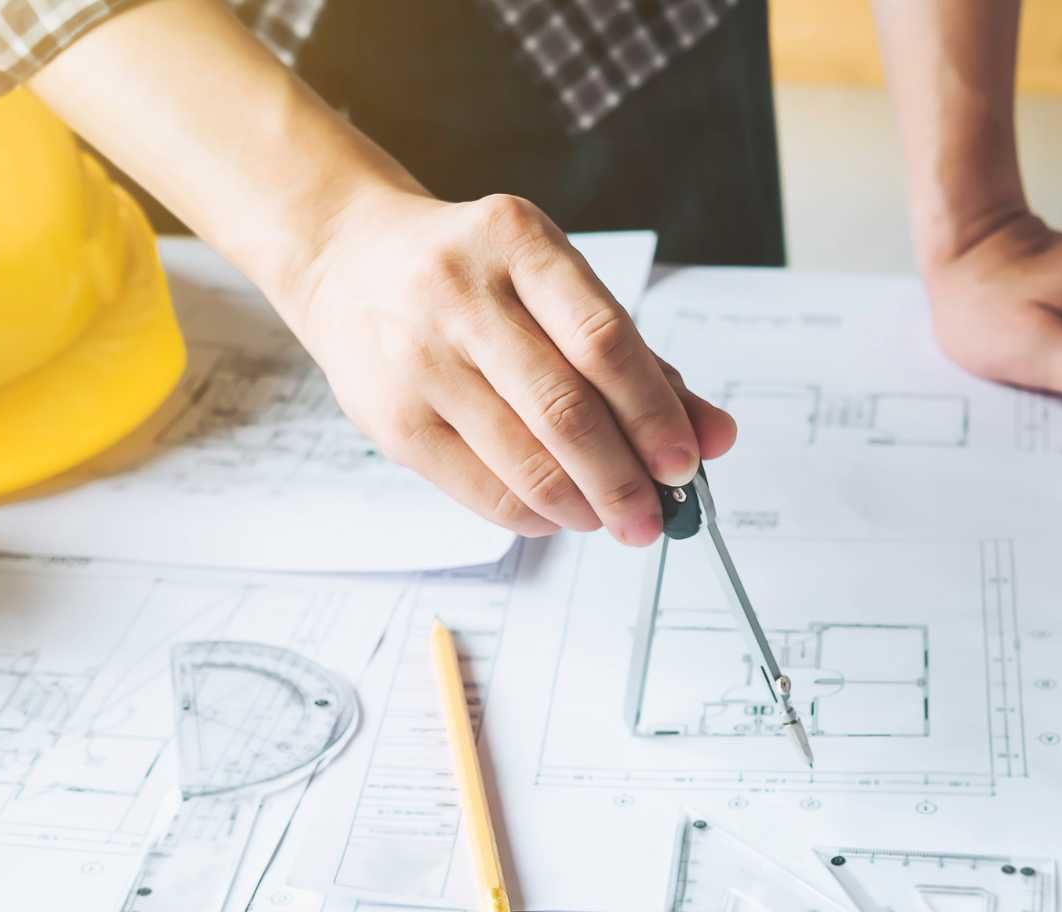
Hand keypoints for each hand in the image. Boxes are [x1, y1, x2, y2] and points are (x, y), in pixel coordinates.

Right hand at [283, 187, 736, 543]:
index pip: (603, 339)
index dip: (653, 412)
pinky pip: (480, 488)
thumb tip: (714, 436)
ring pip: (523, 458)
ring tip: (614, 519)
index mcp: (518, 243)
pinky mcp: (390, 419)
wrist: (348, 261)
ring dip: (584, 505)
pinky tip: (560, 513)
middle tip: (656, 517)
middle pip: (564, 408)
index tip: (686, 462)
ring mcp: (418, 358)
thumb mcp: (555, 287)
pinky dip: (533, 514)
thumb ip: (639, 360)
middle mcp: (461, 295)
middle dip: (625, 478)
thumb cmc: (475, 277)